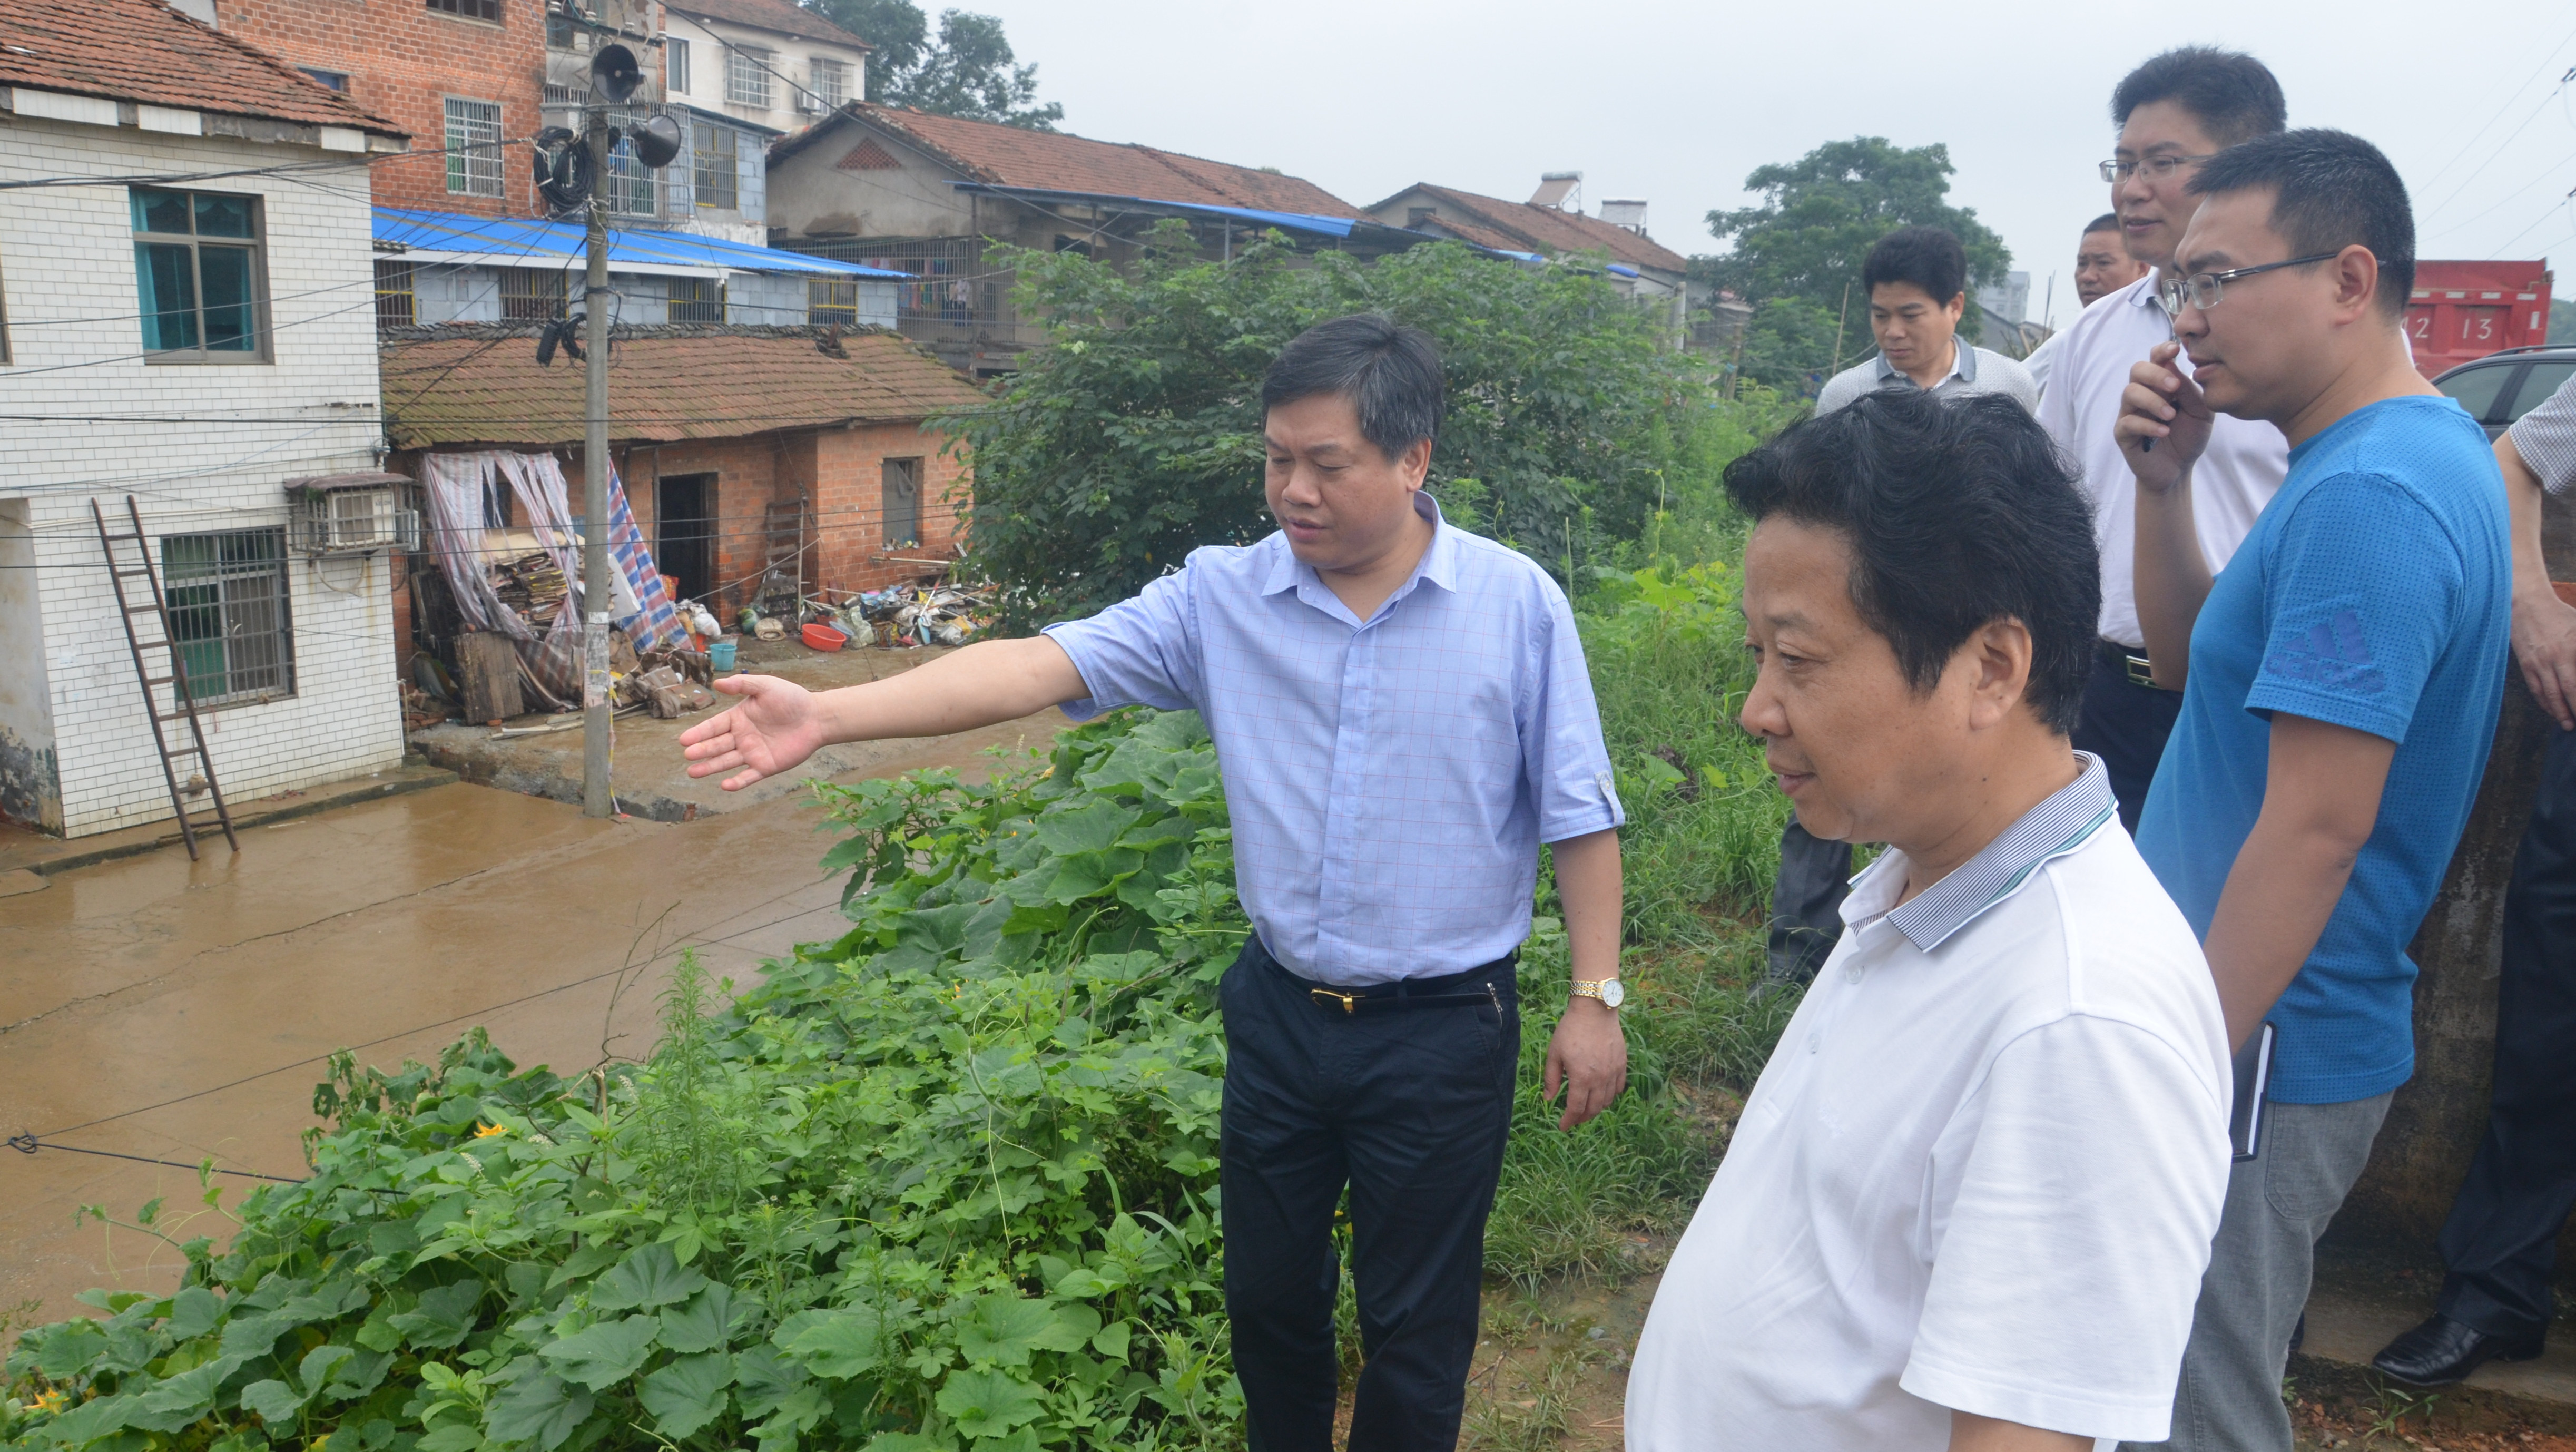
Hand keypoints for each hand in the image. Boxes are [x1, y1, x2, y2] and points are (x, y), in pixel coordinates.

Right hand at [679, 674, 829, 789]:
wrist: (816, 717)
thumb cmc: (791, 699)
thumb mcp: (765, 686)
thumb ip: (742, 685)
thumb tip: (716, 684)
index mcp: (738, 718)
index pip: (714, 726)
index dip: (699, 733)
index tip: (683, 740)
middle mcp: (741, 737)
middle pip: (717, 745)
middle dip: (702, 750)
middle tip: (688, 755)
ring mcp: (752, 753)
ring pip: (727, 762)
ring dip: (710, 767)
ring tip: (693, 772)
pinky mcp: (766, 766)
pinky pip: (749, 776)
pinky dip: (737, 782)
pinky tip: (725, 786)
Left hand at [1542, 997, 1627, 1130]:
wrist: (1595, 1009)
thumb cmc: (1570, 1029)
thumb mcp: (1554, 1054)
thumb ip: (1552, 1079)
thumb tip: (1548, 1099)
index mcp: (1581, 1078)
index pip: (1576, 1109)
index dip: (1568, 1121)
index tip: (1562, 1126)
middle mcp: (1600, 1079)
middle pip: (1593, 1109)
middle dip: (1581, 1118)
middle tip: (1573, 1119)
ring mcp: (1613, 1072)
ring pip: (1607, 1101)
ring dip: (1596, 1108)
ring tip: (1586, 1108)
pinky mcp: (1622, 1064)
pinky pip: (1619, 1087)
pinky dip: (1610, 1095)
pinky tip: (1602, 1094)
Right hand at [2116, 341, 2214, 494]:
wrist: (2179, 469)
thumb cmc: (2189, 436)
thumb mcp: (2202, 412)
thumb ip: (2191, 391)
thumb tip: (2174, 366)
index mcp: (2162, 384)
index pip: (2155, 359)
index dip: (2162, 350)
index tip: (2176, 349)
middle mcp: (2143, 394)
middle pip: (2137, 369)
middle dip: (2156, 374)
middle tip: (2174, 387)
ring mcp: (2130, 412)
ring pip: (2129, 392)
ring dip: (2152, 401)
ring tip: (2171, 416)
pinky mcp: (2123, 433)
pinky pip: (2128, 422)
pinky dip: (2147, 425)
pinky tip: (2164, 432)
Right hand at [2513, 587, 2575, 730]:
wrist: (2526, 604)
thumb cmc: (2559, 614)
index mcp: (2568, 652)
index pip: (2575, 685)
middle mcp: (2552, 661)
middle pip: (2562, 694)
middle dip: (2570, 712)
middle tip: (2574, 727)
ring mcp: (2536, 664)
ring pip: (2546, 694)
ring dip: (2556, 712)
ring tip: (2565, 724)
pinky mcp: (2525, 664)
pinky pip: (2534, 687)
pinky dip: (2542, 701)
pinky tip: (2549, 708)